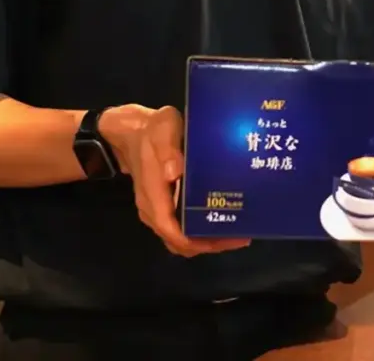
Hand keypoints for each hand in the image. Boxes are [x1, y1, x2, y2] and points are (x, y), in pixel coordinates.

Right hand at [100, 104, 250, 257]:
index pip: (170, 230)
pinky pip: (179, 226)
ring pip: (179, 236)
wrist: (134, 130)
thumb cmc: (153, 130)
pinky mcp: (162, 204)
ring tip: (235, 232)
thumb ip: (167, 148)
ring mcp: (157, 208)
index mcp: (153, 195)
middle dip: (207, 244)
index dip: (195, 242)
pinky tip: (219, 218)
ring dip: (204, 240)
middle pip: (178, 241)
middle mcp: (153, 209)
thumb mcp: (163, 130)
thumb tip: (174, 172)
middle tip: (239, 238)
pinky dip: (198, 230)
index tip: (224, 240)